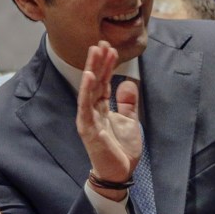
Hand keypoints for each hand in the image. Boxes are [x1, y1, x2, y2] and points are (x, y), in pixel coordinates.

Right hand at [76, 40, 141, 199]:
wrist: (119, 172)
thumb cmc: (120, 149)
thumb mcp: (129, 121)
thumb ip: (127, 103)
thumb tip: (127, 83)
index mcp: (100, 109)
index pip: (102, 83)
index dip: (105, 65)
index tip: (109, 47)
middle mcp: (91, 111)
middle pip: (94, 82)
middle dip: (97, 62)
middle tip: (100, 42)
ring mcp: (87, 119)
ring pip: (88, 90)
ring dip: (91, 70)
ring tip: (94, 52)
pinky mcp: (88, 129)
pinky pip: (85, 107)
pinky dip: (86, 91)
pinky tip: (89, 76)